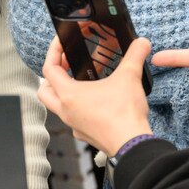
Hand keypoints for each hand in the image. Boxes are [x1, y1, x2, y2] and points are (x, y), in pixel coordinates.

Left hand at [38, 36, 152, 155]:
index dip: (53, 52)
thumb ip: (135, 55)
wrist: (132, 145)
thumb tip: (142, 42)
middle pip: (45, 91)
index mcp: (69, 95)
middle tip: (67, 64)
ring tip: (83, 80)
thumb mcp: (130, 77)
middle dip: (52, 76)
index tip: (61, 43)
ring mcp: (75, 125)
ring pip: (58, 106)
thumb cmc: (124, 114)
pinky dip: (79, 107)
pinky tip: (96, 101)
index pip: (49, 69)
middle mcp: (66, 112)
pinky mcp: (86, 134)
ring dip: (65, 92)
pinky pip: (74, 118)